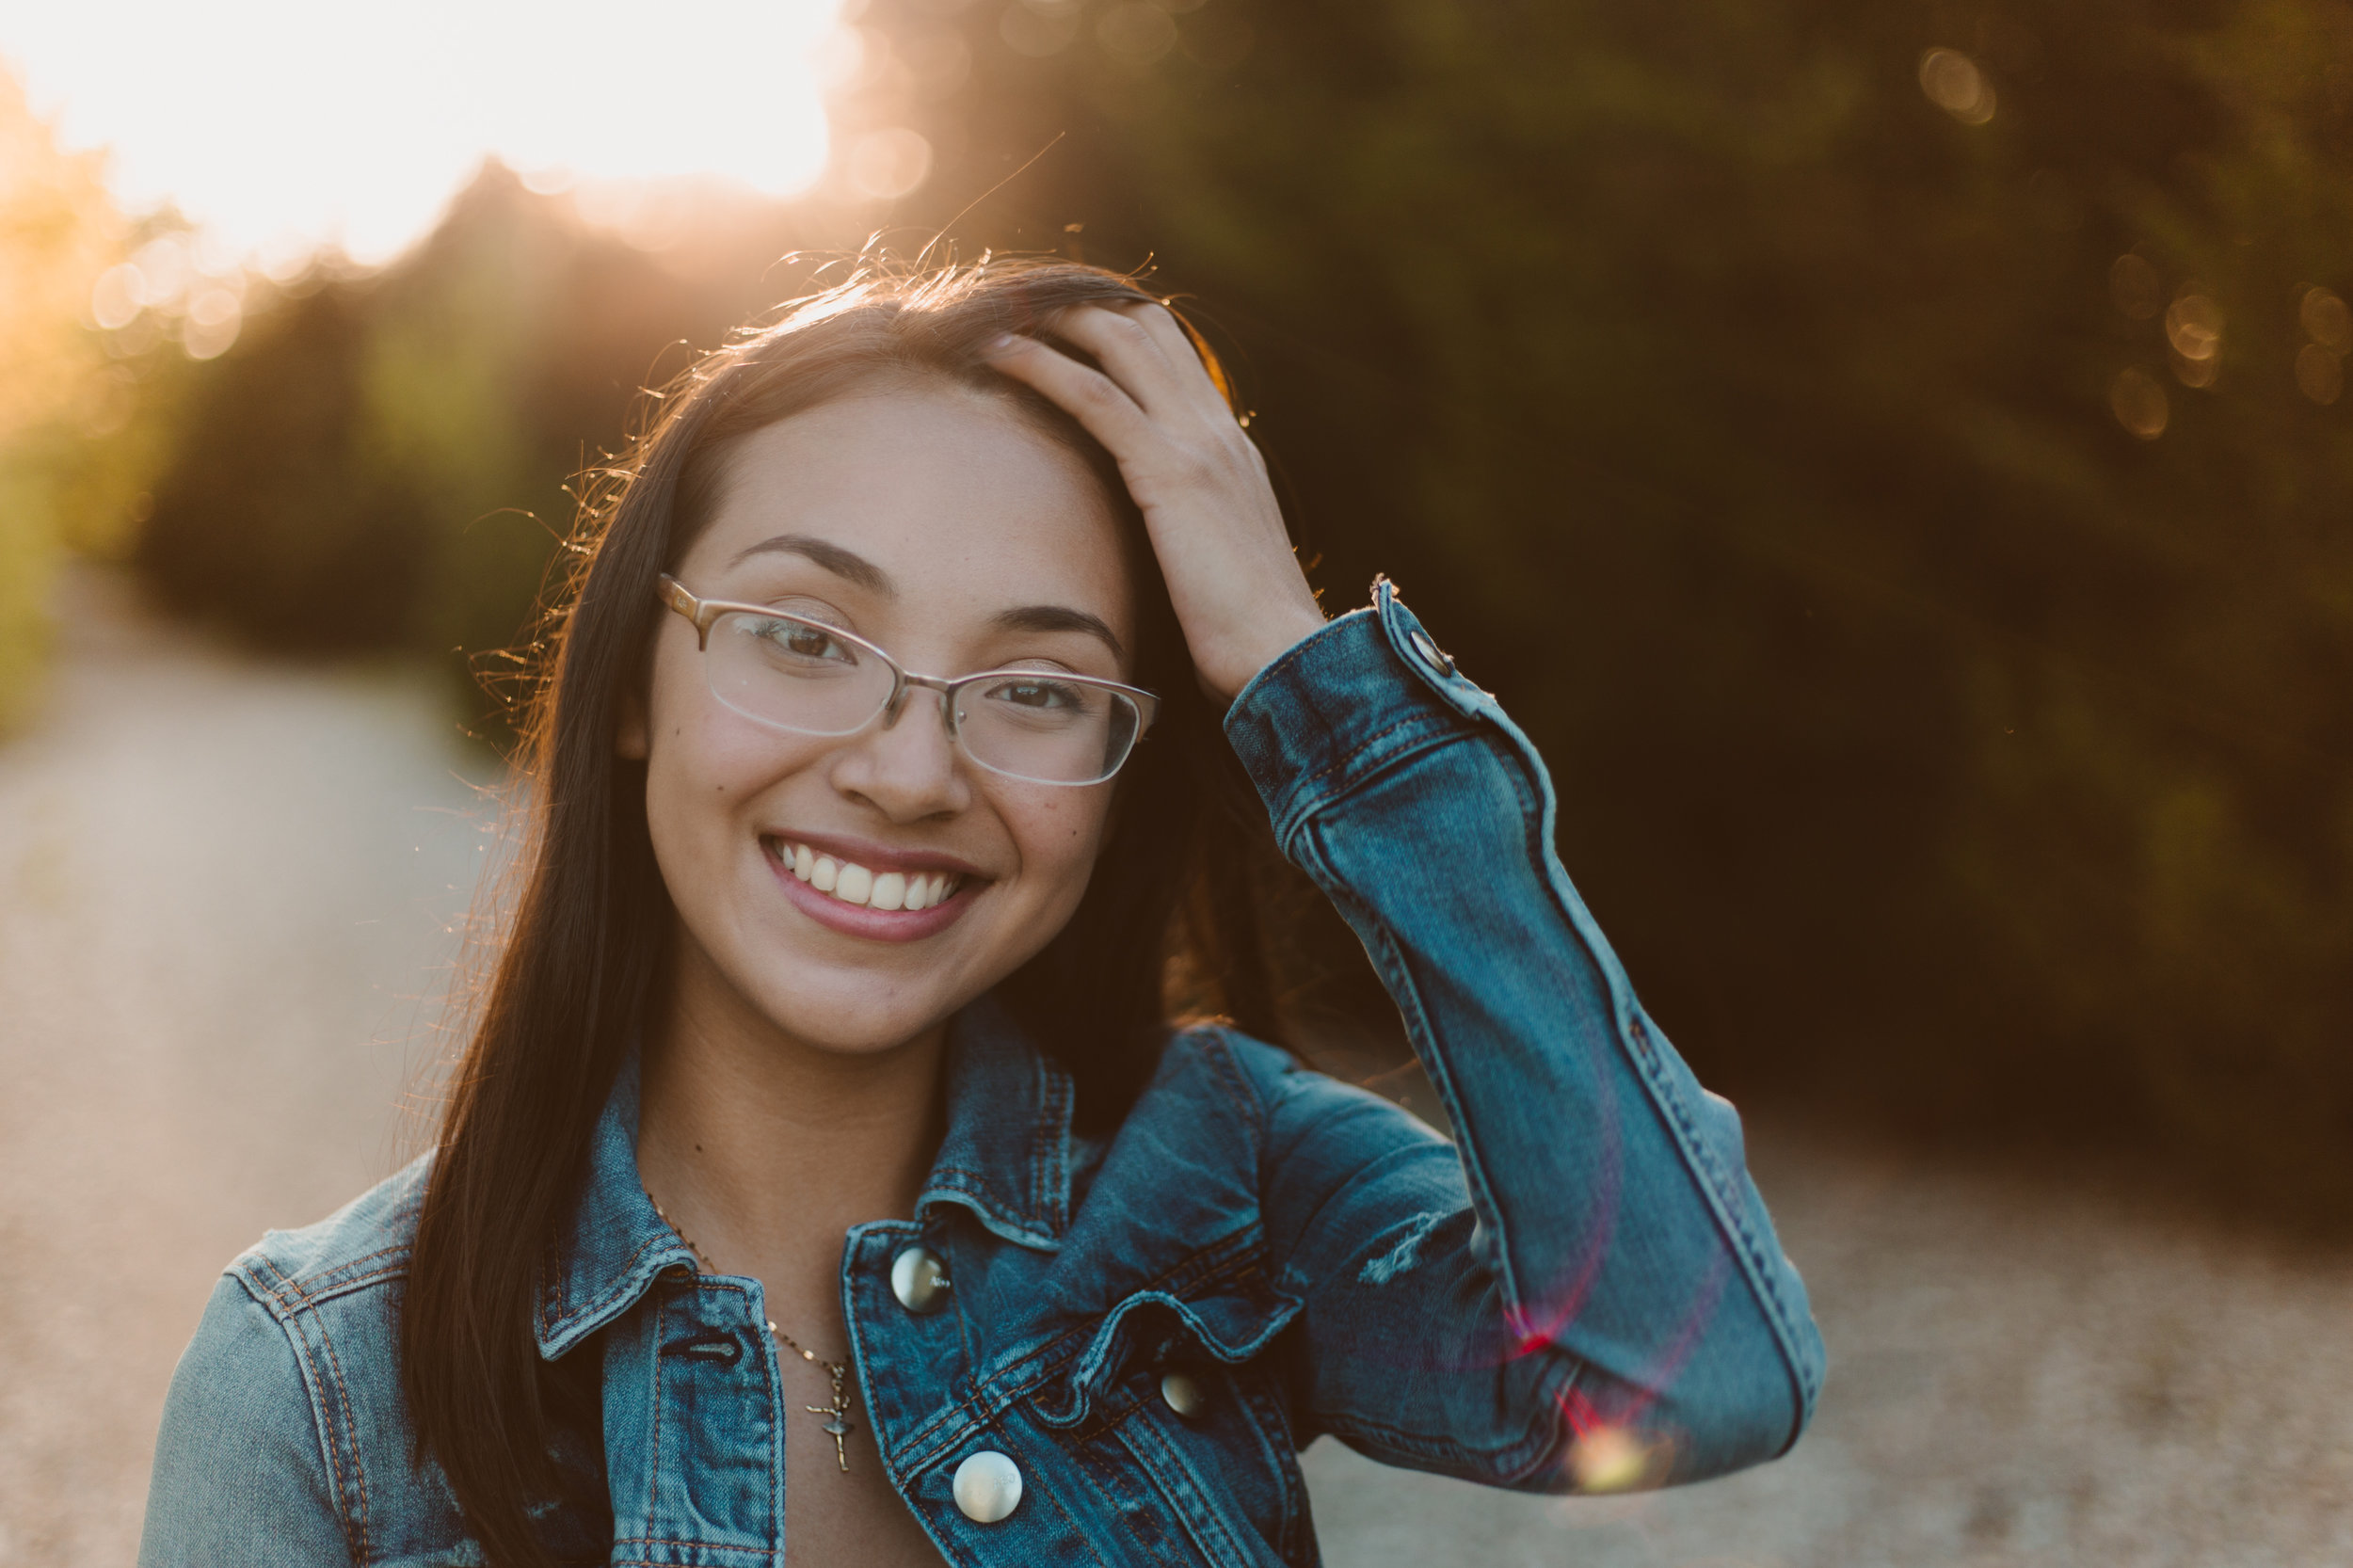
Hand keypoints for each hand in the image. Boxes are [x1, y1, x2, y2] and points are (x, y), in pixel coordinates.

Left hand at [983, 304, 1326, 704]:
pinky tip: (1002, 354)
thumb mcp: (1217, 558)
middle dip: (1082, 307)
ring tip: (1002, 315)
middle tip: (1022, 309)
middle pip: (1147, 329)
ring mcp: (1197, 444)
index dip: (1119, 326)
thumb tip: (1149, 534)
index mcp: (1231, 447)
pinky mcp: (1170, 472)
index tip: (1064, 326)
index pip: (1174, 353)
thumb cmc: (1246, 630)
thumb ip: (1189, 525)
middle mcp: (1217, 429)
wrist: (1283, 654)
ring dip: (1055, 320)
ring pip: (1120, 343)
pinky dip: (1043, 366)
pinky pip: (1096, 397)